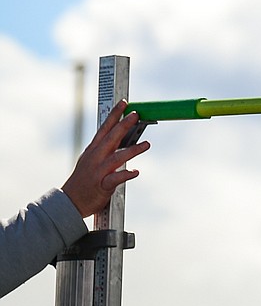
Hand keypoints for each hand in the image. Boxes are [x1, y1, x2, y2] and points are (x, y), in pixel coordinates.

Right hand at [61, 101, 150, 218]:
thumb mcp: (90, 159)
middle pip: (111, 138)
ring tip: (147, 144)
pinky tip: (136, 172)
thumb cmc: (83, 180)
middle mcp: (95, 158)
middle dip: (123, 125)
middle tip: (135, 115)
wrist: (68, 202)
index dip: (114, 115)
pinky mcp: (102, 186)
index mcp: (93, 150)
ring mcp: (98, 171)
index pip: (104, 129)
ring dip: (132, 150)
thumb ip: (104, 147)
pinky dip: (126, 174)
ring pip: (116, 157)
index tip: (123, 103)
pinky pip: (115, 179)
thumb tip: (119, 134)